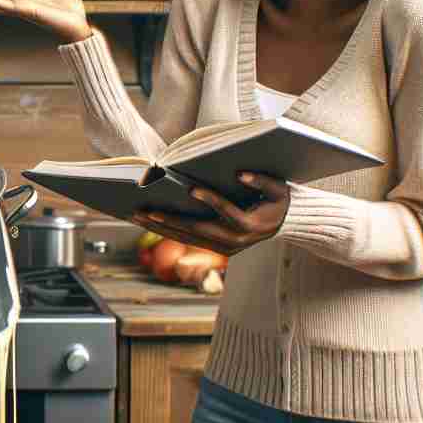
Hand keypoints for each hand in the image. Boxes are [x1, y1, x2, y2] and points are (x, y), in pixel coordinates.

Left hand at [133, 172, 289, 255]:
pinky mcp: (216, 249)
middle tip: (146, 209)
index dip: (211, 200)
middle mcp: (235, 241)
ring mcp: (224, 248)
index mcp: (250, 225)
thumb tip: (240, 173)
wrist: (284, 225)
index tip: (191, 188)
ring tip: (138, 215)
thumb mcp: (279, 188)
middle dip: (170, 220)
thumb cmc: (279, 201)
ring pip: (187, 238)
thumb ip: (261, 181)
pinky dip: (167, 231)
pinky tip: (149, 221)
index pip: (228, 212)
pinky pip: (188, 240)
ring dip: (161, 228)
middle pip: (198, 230)